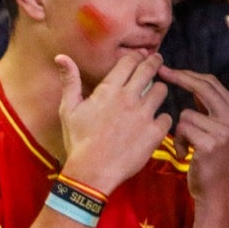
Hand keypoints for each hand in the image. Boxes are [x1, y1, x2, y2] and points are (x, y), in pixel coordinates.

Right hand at [57, 52, 171, 194]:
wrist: (92, 172)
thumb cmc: (78, 141)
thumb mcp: (68, 110)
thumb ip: (70, 81)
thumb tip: (61, 56)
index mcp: (109, 90)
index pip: (130, 62)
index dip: (137, 56)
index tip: (141, 56)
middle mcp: (129, 98)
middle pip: (150, 70)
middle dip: (154, 63)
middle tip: (156, 62)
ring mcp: (144, 115)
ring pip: (162, 90)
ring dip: (158, 90)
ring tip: (153, 96)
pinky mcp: (154, 133)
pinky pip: (167, 118)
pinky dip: (162, 119)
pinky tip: (154, 123)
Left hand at [157, 66, 228, 209]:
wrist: (215, 189)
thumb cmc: (208, 158)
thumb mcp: (214, 129)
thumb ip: (206, 108)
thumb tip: (187, 80)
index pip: (211, 83)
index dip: (188, 74)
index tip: (167, 69)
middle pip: (203, 87)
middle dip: (179, 78)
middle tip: (161, 73)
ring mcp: (224, 131)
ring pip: (185, 115)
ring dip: (179, 131)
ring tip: (186, 146)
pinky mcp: (211, 144)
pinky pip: (182, 130)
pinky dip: (178, 142)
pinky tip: (186, 155)